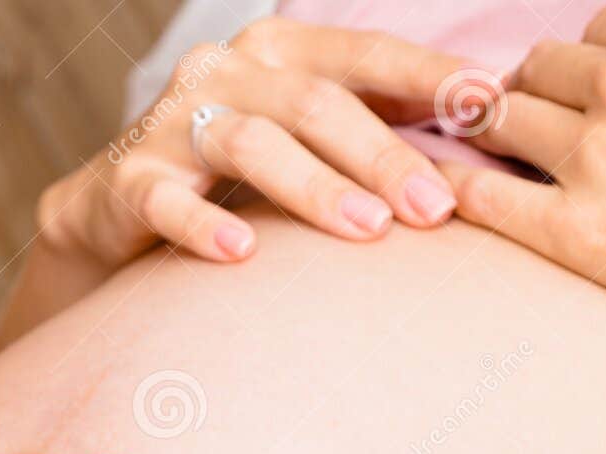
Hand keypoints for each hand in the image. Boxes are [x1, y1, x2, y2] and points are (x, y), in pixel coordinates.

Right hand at [36, 18, 466, 266]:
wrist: (113, 211)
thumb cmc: (232, 175)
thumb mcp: (305, 135)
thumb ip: (377, 122)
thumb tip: (489, 127)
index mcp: (280, 50)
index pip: (367, 55)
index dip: (430, 77)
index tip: (492, 107)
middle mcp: (225, 72)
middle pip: (318, 105)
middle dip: (384, 156)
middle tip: (438, 209)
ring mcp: (171, 124)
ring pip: (252, 144)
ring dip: (315, 188)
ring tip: (367, 230)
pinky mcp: (129, 182)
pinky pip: (168, 201)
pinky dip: (205, 225)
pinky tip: (241, 252)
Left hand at [442, 3, 605, 374]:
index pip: (598, 32)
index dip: (588, 65)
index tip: (589, 93)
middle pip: (539, 70)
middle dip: (536, 96)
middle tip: (535, 128)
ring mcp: (596, 157)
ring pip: (498, 117)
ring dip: (493, 133)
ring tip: (496, 157)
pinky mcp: (573, 232)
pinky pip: (481, 192)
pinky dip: (450, 182)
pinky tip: (432, 185)